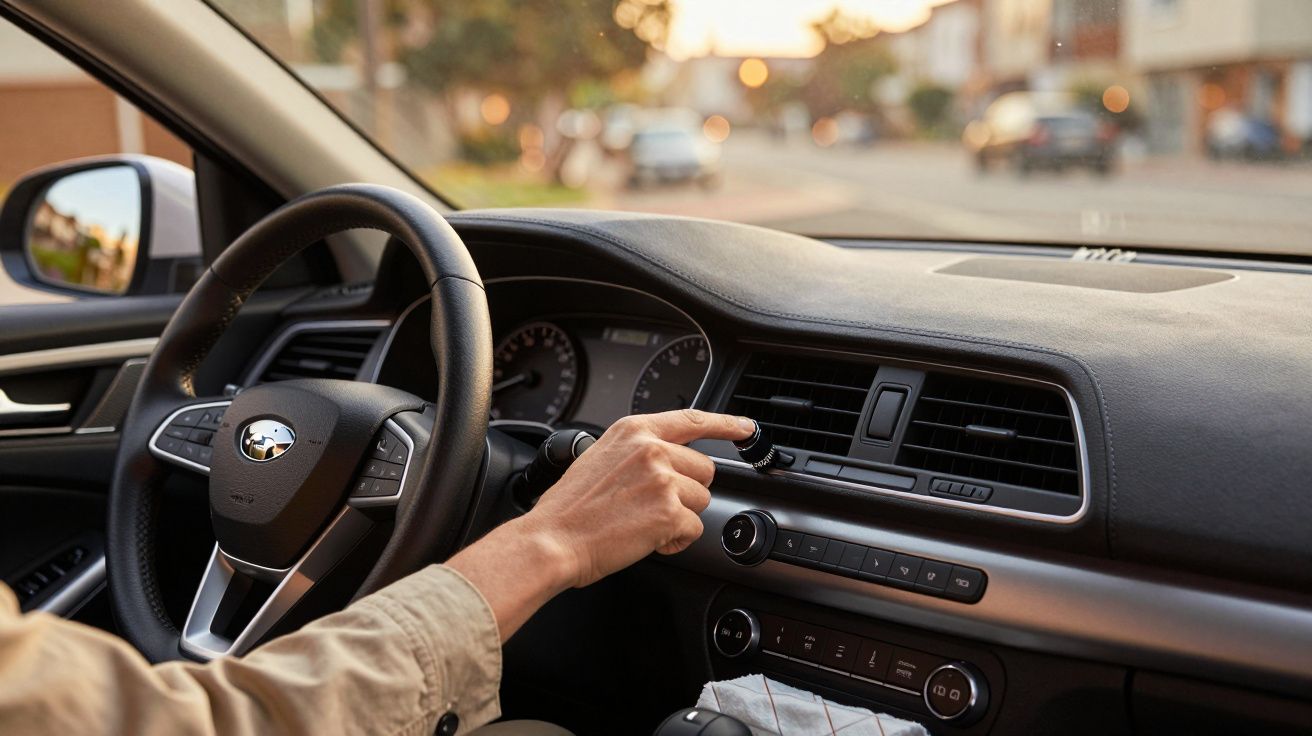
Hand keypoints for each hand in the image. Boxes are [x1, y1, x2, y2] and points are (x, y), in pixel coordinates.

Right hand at [447, 409, 753, 640]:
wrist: (552, 539)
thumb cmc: (570, 509)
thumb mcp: (600, 458)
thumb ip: (638, 452)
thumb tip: (669, 462)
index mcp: (634, 430)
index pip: (692, 419)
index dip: (726, 423)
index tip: (746, 427)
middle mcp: (651, 448)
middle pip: (704, 469)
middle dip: (685, 492)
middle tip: (649, 507)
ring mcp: (663, 478)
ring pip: (701, 501)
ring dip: (679, 518)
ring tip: (641, 523)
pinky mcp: (670, 510)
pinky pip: (693, 530)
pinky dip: (675, 542)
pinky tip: (646, 540)